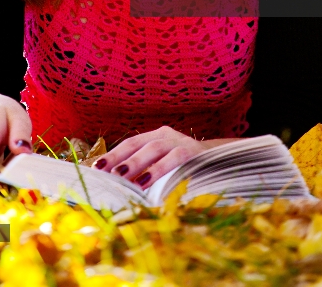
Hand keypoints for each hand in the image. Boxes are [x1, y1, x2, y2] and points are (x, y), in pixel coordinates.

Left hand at [92, 125, 236, 188]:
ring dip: (136, 164)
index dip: (114, 154)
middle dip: (119, 158)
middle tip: (104, 172)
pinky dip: (158, 169)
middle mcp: (167, 135)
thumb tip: (119, 187)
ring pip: (154, 148)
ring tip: (121, 177)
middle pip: (138, 144)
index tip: (96, 168)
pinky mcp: (194, 150)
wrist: (224, 161)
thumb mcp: (166, 167)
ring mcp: (180, 141)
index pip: (131, 143)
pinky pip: (174, 158)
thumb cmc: (188, 169)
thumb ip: (147, 172)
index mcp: (157, 136)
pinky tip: (146, 181)